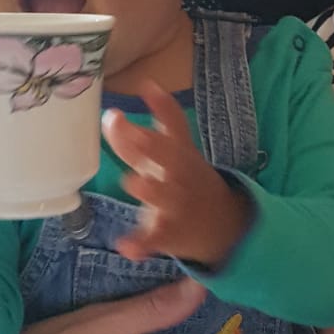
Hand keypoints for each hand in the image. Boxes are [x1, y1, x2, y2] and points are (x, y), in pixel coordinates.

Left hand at [103, 81, 251, 266]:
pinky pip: (154, 239)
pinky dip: (141, 244)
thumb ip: (139, 138)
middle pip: (168, 156)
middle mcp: (179, 174)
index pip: (174, 126)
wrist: (223, 226)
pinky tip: (126, 247)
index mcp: (180, 152)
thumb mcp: (173, 158)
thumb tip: (110, 113)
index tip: (146, 86)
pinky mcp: (169, 233)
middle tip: (124, 125)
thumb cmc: (187, 182)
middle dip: (149, 143)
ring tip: (133, 181)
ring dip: (149, 188)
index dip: (161, 106)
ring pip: (162, 196)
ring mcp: (176, 204)